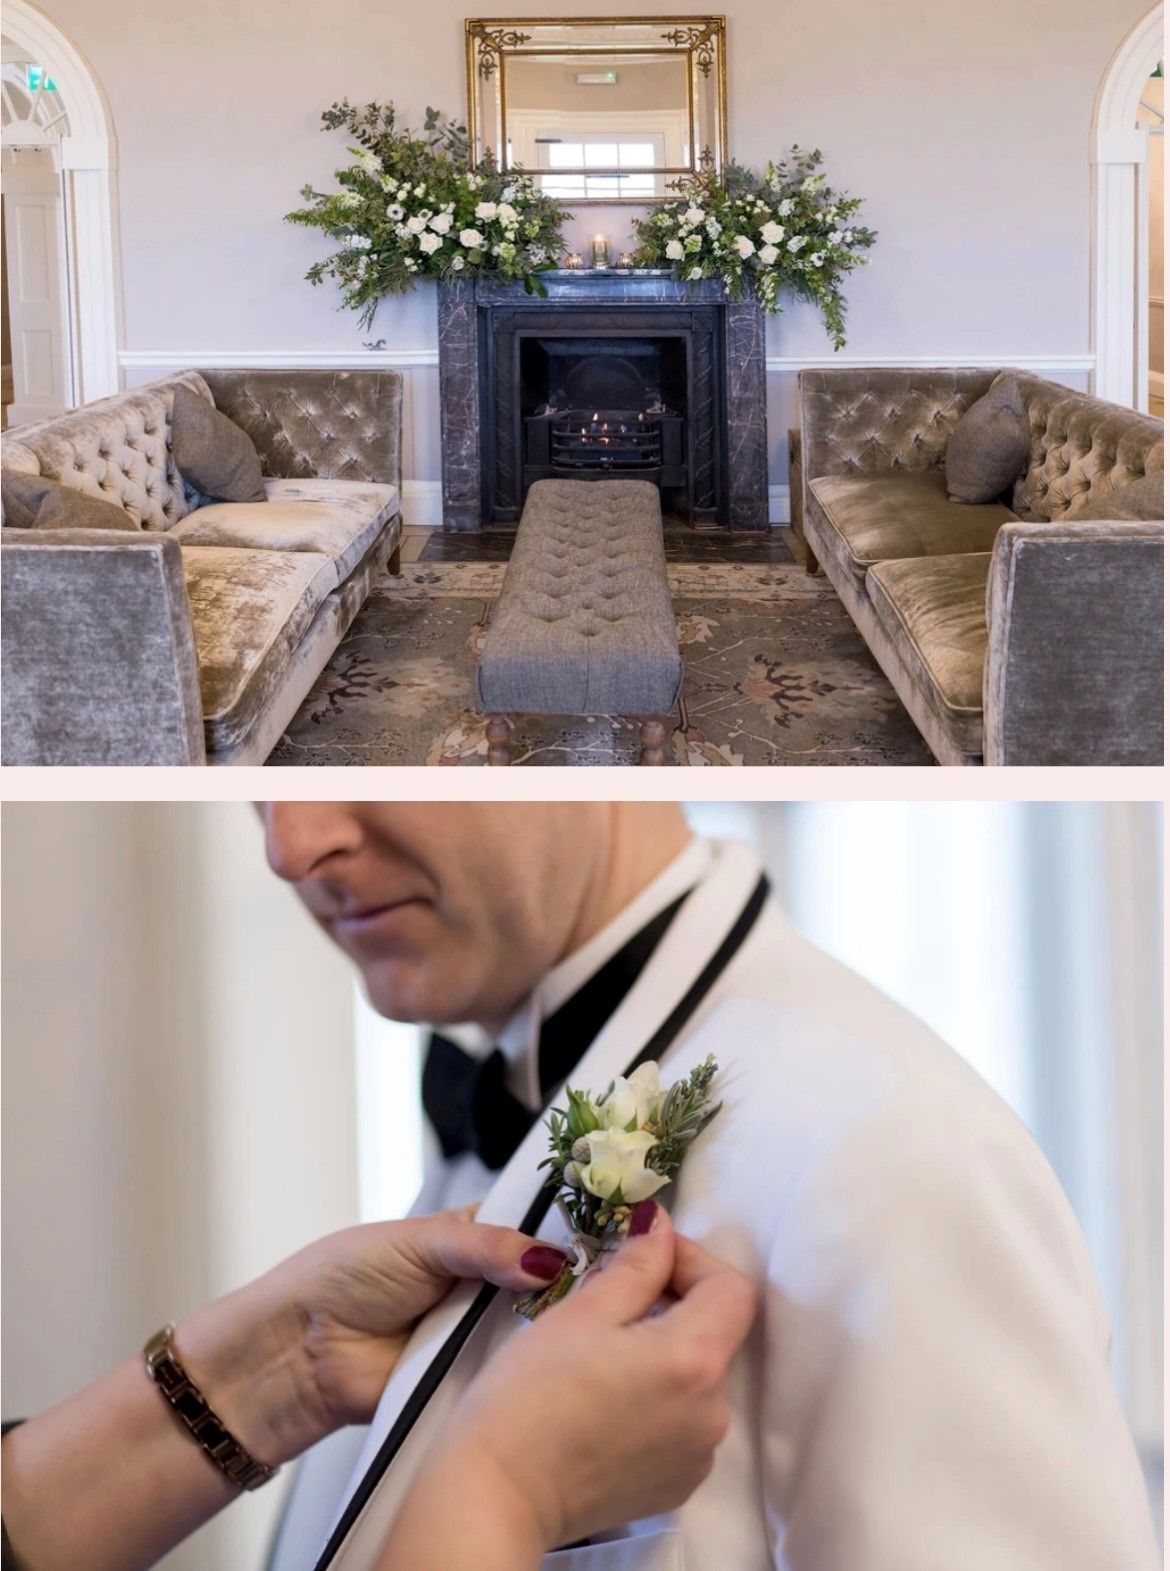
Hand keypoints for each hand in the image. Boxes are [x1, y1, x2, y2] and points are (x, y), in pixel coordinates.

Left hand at [176, 1210, 569, 1464]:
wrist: (298, 1352)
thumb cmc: (344, 1278)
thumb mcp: (419, 1243)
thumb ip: (486, 1246)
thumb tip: (549, 1258)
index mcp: (473, 1236)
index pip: (536, 1225)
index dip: (568, 1229)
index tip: (610, 1232)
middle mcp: (483, 1284)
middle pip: (545, 1280)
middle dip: (566, 1282)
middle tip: (602, 1281)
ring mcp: (479, 1335)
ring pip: (533, 1329)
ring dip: (547, 1327)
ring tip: (578, 1321)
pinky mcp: (470, 1382)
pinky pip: (508, 1376)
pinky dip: (521, 1370)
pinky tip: (546, 1363)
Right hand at [389, 1202, 757, 1564]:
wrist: (497, 1494)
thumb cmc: (529, 1397)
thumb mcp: (582, 1312)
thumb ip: (637, 1264)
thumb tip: (661, 1226)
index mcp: (694, 1361)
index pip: (732, 1289)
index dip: (693, 1260)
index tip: (648, 1256)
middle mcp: (713, 1413)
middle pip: (716, 1333)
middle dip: (674, 1302)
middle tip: (614, 1295)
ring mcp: (698, 1455)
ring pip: (698, 1377)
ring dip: (664, 1350)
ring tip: (603, 1350)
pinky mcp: (677, 1484)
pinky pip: (683, 1421)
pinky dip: (658, 1397)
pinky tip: (606, 1398)